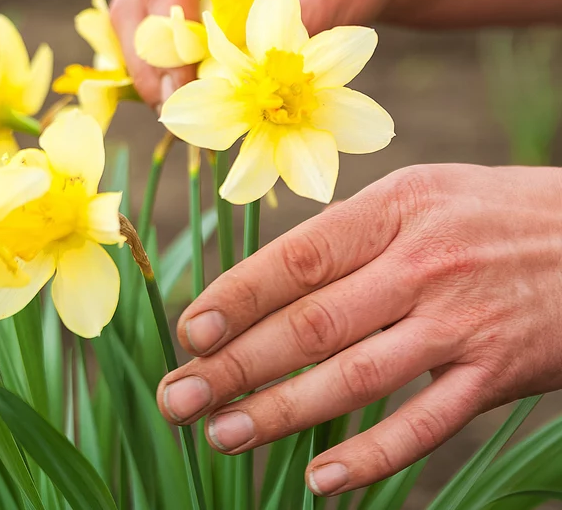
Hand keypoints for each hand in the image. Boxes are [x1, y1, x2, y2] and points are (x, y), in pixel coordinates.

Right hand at [109, 0, 449, 106]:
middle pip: (134, 6)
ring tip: (178, 110)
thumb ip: (253, 50)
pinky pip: (147, 30)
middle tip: (172, 113)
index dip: (166, 47)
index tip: (181, 96)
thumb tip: (206, 102)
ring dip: (150, 68)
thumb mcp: (306, 11)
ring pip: (131, 22)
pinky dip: (160, 64)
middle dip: (149, 64)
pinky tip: (183, 94)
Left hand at [155, 164, 561, 494]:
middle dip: (235, 364)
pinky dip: (372, 456)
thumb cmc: (494, 212)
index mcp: (393, 211)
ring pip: (356, 377)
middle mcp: (421, 265)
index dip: (236, 296)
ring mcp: (460, 323)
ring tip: (222, 433)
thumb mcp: (420, 195)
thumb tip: (261, 282)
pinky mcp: (498, 372)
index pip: (297, 257)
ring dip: (282, 411)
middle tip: (177, 397)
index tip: (188, 332)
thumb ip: (347, 235)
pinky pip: (427, 424)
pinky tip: (320, 480)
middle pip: (312, 323)